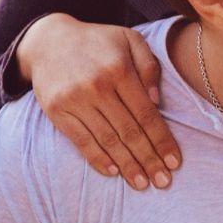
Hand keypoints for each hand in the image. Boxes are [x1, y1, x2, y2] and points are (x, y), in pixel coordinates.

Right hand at [18, 14, 179, 190]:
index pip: (146, 114)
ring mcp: (74, 100)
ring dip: (126, 165)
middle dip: (148, 159)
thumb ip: (149, 66)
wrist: (47, 39)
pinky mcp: (56, 110)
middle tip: (163, 181)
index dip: (162, 141)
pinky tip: (113, 172)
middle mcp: (96, 87)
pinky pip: (80, 140)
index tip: (175, 162)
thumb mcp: (130, 40)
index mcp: (119, 70)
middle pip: (129, 132)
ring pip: (106, 140)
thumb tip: (157, 100)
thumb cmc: (98, 42)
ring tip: (142, 183)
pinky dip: (97, 159)